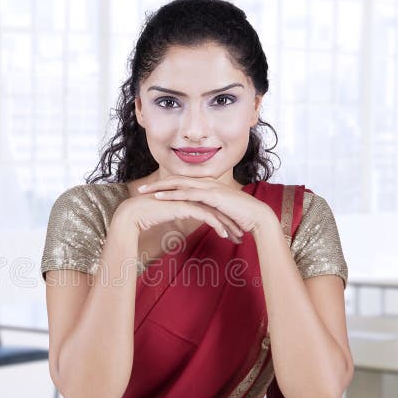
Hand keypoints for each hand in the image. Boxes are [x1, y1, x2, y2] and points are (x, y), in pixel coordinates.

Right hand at [113, 191, 244, 242]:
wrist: (135, 214)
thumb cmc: (149, 215)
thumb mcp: (170, 214)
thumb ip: (181, 213)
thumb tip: (187, 219)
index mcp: (189, 196)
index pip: (212, 207)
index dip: (224, 219)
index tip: (233, 231)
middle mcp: (192, 195)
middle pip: (218, 208)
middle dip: (231, 222)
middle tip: (240, 235)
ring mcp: (189, 199)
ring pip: (216, 212)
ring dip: (228, 225)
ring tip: (237, 237)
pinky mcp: (186, 206)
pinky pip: (206, 216)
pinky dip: (217, 225)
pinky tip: (223, 235)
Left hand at [138, 176, 274, 234]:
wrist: (257, 217)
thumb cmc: (241, 217)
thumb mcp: (220, 213)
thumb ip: (209, 211)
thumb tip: (199, 216)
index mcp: (207, 186)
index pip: (181, 184)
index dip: (164, 187)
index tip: (150, 192)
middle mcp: (206, 183)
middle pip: (176, 180)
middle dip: (156, 185)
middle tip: (139, 189)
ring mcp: (209, 187)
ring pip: (178, 185)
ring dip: (159, 188)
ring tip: (143, 192)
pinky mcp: (211, 196)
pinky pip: (188, 194)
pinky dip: (172, 194)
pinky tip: (159, 197)